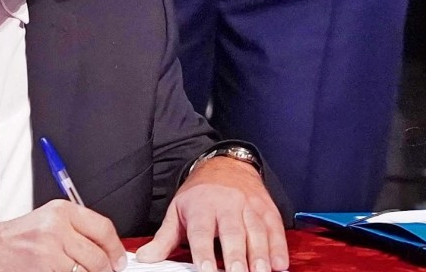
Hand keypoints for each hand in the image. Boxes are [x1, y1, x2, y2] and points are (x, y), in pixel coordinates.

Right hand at [0, 200, 128, 271]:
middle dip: (106, 269)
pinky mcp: (44, 269)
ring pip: (87, 271)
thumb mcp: (51, 220)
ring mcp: (50, 251)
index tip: (119, 259)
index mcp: (62, 211)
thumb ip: (79, 228)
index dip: (116, 248)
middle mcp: (56, 228)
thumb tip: (109, 246)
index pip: (103, 228)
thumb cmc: (21, 236)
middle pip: (98, 255)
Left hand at [136, 158, 288, 271]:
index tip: (206, 270)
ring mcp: (249, 206)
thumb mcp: (178, 211)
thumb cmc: (199, 194)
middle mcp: (227, 205)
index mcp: (201, 206)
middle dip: (235, 256)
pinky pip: (275, 228)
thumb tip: (145, 258)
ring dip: (260, 255)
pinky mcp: (267, 209)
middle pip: (232, 232)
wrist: (225, 165)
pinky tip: (279, 264)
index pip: (201, 231)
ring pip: (256, 231)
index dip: (204, 252)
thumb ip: (164, 238)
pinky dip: (279, 247)